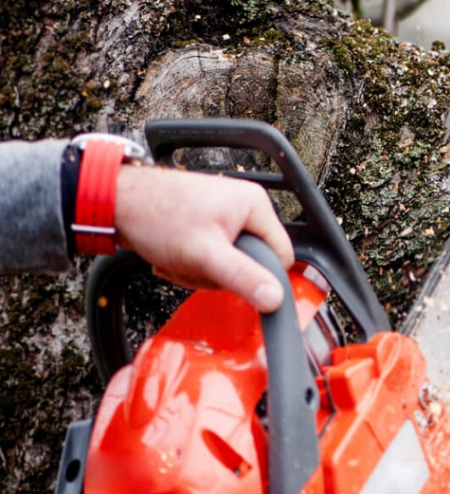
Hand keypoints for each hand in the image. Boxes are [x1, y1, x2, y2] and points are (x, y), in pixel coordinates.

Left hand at [113, 165, 293, 311]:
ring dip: (200, 271)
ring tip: (179, 259)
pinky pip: (212, 258)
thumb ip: (243, 277)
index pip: (281, 255)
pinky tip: (173, 256)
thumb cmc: (156, 216)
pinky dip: (191, 264)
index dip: (259, 276)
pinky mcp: (207, 224)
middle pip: (251, 263)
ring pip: (229, 264)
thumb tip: (276, 298)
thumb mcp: (205, 254)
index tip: (232, 279)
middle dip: (219, 274)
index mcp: (255, 205)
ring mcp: (225, 216)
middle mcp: (244, 207)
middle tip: (195, 265)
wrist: (116, 202)